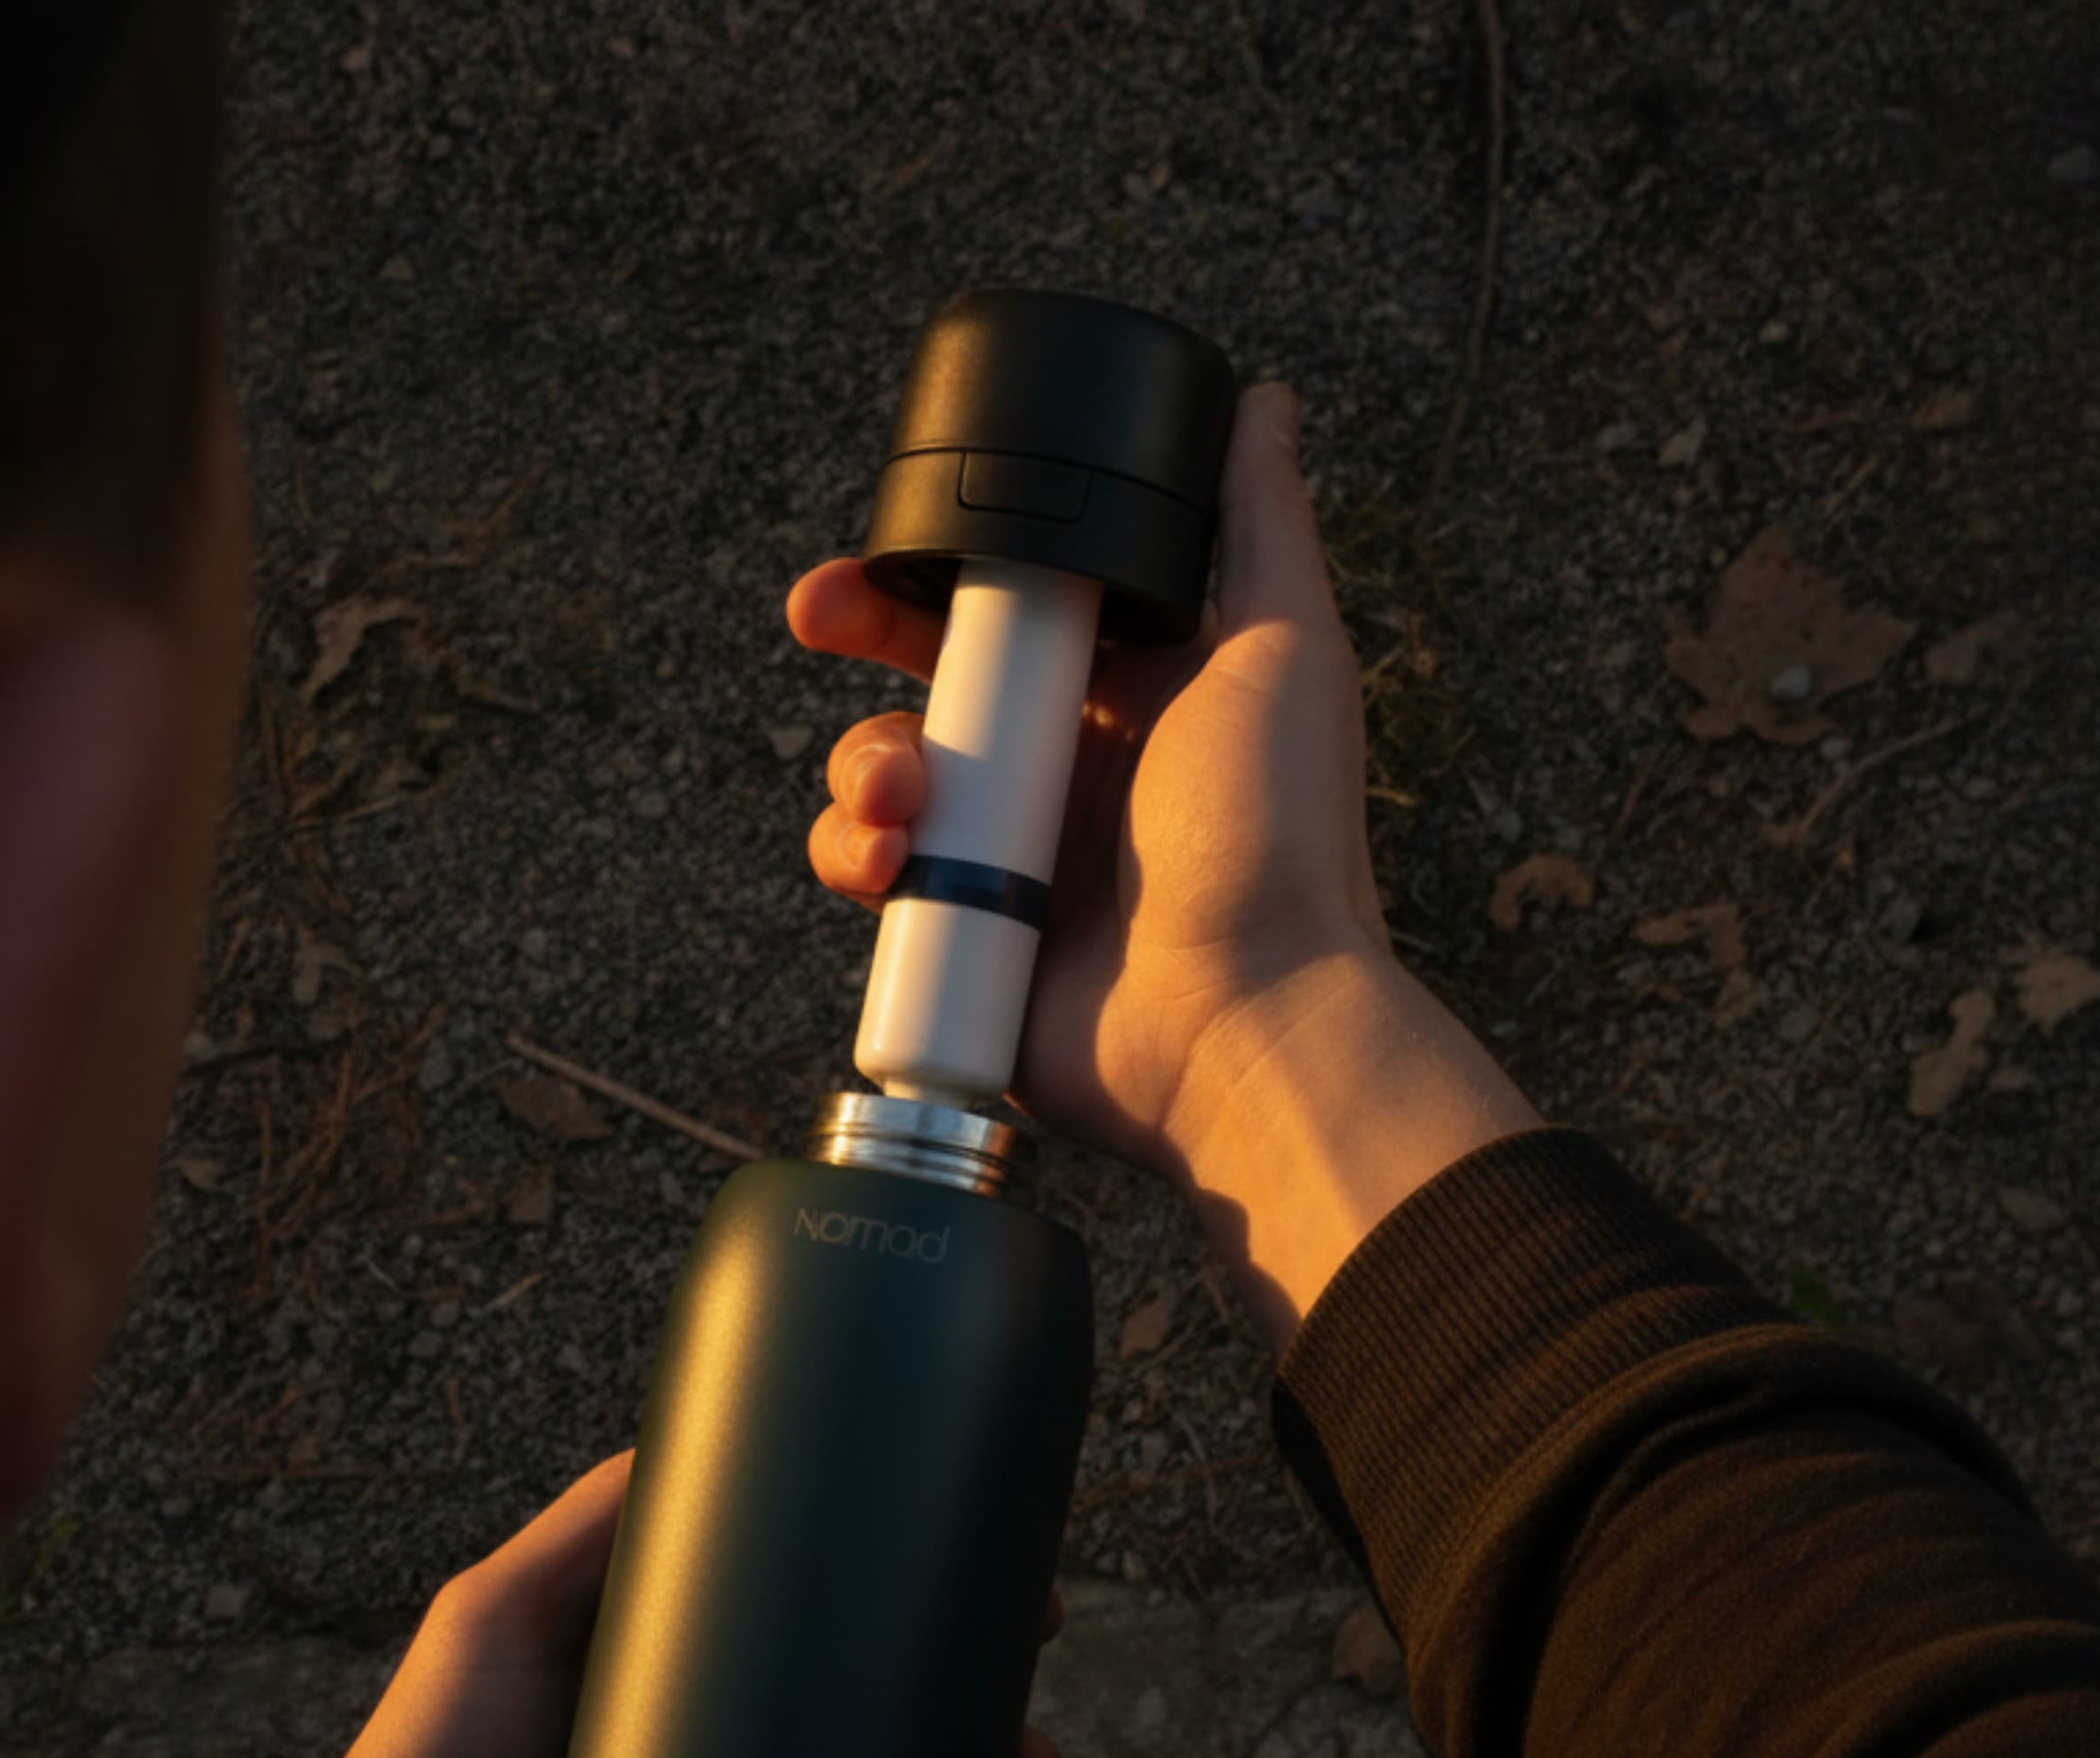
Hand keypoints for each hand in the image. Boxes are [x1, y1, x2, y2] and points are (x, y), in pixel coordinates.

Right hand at [790, 381, 1386, 1180]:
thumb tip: (1260, 398)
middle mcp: (1063, 763)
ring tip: (907, 795)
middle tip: (818, 612)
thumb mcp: (1281, 650)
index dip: (938, 561)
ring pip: (883, 771)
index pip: (1010, 599)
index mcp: (1129, 688)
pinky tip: (888, 862)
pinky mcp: (963, 936)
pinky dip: (854, 857)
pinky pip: (870, 877)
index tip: (888, 539)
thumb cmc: (1281, 837)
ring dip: (866, 762)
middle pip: (925, 671)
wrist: (1245, 1017)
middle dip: (859, 629)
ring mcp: (1008, 853)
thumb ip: (1256, 524)